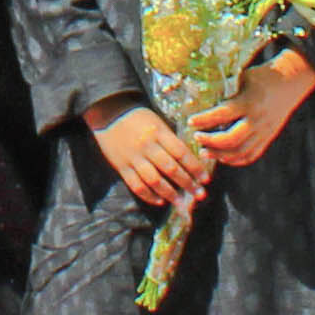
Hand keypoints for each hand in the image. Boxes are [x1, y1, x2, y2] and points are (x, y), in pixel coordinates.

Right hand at [90, 96, 209, 209]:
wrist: (108, 113)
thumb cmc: (138, 117)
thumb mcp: (158, 122)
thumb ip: (170, 140)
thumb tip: (189, 160)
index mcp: (159, 133)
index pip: (181, 153)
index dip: (195, 168)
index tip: (205, 179)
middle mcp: (147, 146)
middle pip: (171, 169)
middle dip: (188, 184)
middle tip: (200, 195)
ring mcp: (133, 158)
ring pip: (154, 180)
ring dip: (170, 194)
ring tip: (181, 202)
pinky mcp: (121, 167)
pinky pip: (136, 185)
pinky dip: (149, 195)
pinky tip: (160, 200)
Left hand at [189, 51, 314, 168]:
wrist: (292, 80)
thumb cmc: (264, 75)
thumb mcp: (244, 78)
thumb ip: (228, 91)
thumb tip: (202, 98)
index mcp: (250, 102)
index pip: (223, 114)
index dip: (204, 120)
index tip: (190, 121)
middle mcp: (258, 119)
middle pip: (232, 140)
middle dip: (211, 142)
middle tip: (196, 138)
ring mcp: (265, 131)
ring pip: (241, 152)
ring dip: (220, 155)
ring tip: (205, 152)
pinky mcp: (268, 137)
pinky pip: (252, 155)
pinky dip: (235, 160)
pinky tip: (222, 157)